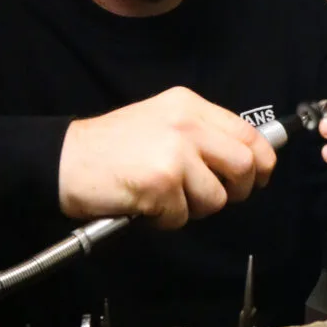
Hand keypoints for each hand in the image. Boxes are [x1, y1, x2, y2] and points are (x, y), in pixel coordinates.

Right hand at [58, 86, 276, 228]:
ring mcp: (176, 153)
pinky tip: (146, 205)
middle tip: (212, 196)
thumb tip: (246, 158)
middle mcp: (187, 124)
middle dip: (237, 190)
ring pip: (217, 198)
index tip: (260, 176)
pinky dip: (166, 220)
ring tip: (166, 197)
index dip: (262, 160)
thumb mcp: (162, 121)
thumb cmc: (113, 147)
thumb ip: (201, 133)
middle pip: (245, 166)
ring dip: (194, 208)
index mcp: (190, 105)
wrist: (64, 159)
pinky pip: (183, 217)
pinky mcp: (162, 183)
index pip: (249, 133)